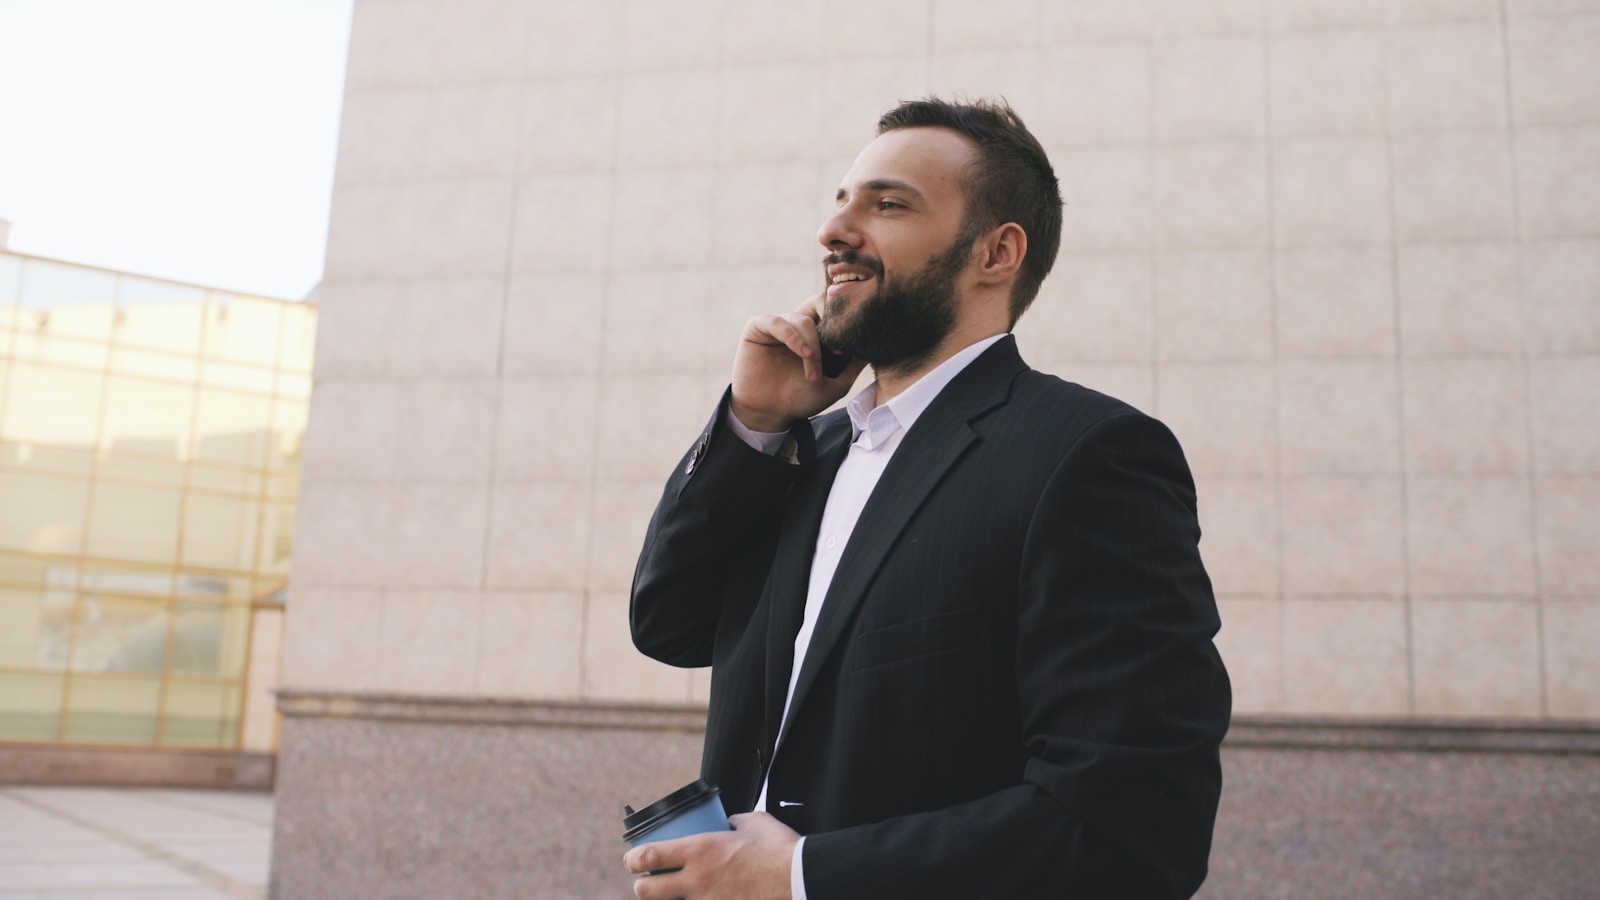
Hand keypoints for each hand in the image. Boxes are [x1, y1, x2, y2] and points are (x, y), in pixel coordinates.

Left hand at [623, 811, 799, 899]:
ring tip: (678, 893)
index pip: (648, 856)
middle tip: (649, 881)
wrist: (801, 880)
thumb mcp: (753, 823)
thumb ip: (734, 822)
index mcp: (700, 850)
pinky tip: (708, 898)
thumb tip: (728, 823)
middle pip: (646, 891)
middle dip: (642, 886)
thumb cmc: (780, 850)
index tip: (632, 858)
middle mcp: (697, 880)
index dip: (631, 859)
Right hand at [730, 292, 867, 433]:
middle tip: (839, 341)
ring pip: (802, 319)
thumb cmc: (800, 399)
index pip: (832, 311)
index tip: (853, 344)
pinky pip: (777, 322)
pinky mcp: (758, 327)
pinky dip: (793, 336)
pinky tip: (803, 355)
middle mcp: (797, 325)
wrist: (770, 414)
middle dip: (831, 317)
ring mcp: (778, 324)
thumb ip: (853, 366)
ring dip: (812, 346)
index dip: (844, 320)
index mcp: (815, 333)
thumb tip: (875, 346)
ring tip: (814, 373)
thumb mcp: (836, 385)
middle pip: (818, 302)